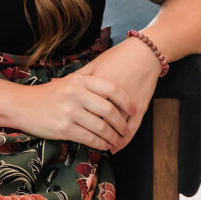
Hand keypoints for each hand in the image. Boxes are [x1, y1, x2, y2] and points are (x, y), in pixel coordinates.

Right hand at [20, 68, 136, 148]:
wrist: (22, 105)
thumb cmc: (49, 94)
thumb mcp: (69, 82)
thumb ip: (90, 83)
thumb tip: (117, 91)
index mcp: (79, 80)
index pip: (111, 89)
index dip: (126, 100)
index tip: (134, 109)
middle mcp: (76, 94)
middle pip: (109, 110)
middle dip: (121, 123)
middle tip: (126, 130)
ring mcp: (70, 112)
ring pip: (101, 127)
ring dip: (113, 137)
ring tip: (118, 140)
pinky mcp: (64, 128)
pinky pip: (90, 138)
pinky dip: (101, 144)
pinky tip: (105, 145)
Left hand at [76, 36, 161, 151]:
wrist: (144, 53)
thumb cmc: (118, 57)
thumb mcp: (95, 64)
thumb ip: (78, 76)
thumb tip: (56, 82)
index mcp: (97, 85)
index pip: (83, 107)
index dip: (75, 119)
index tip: (67, 126)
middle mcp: (112, 97)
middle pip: (98, 120)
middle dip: (91, 133)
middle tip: (83, 140)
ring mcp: (128, 104)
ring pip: (115, 128)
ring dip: (108, 140)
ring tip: (100, 146)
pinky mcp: (140, 108)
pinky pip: (132, 129)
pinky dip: (124, 140)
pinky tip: (116, 147)